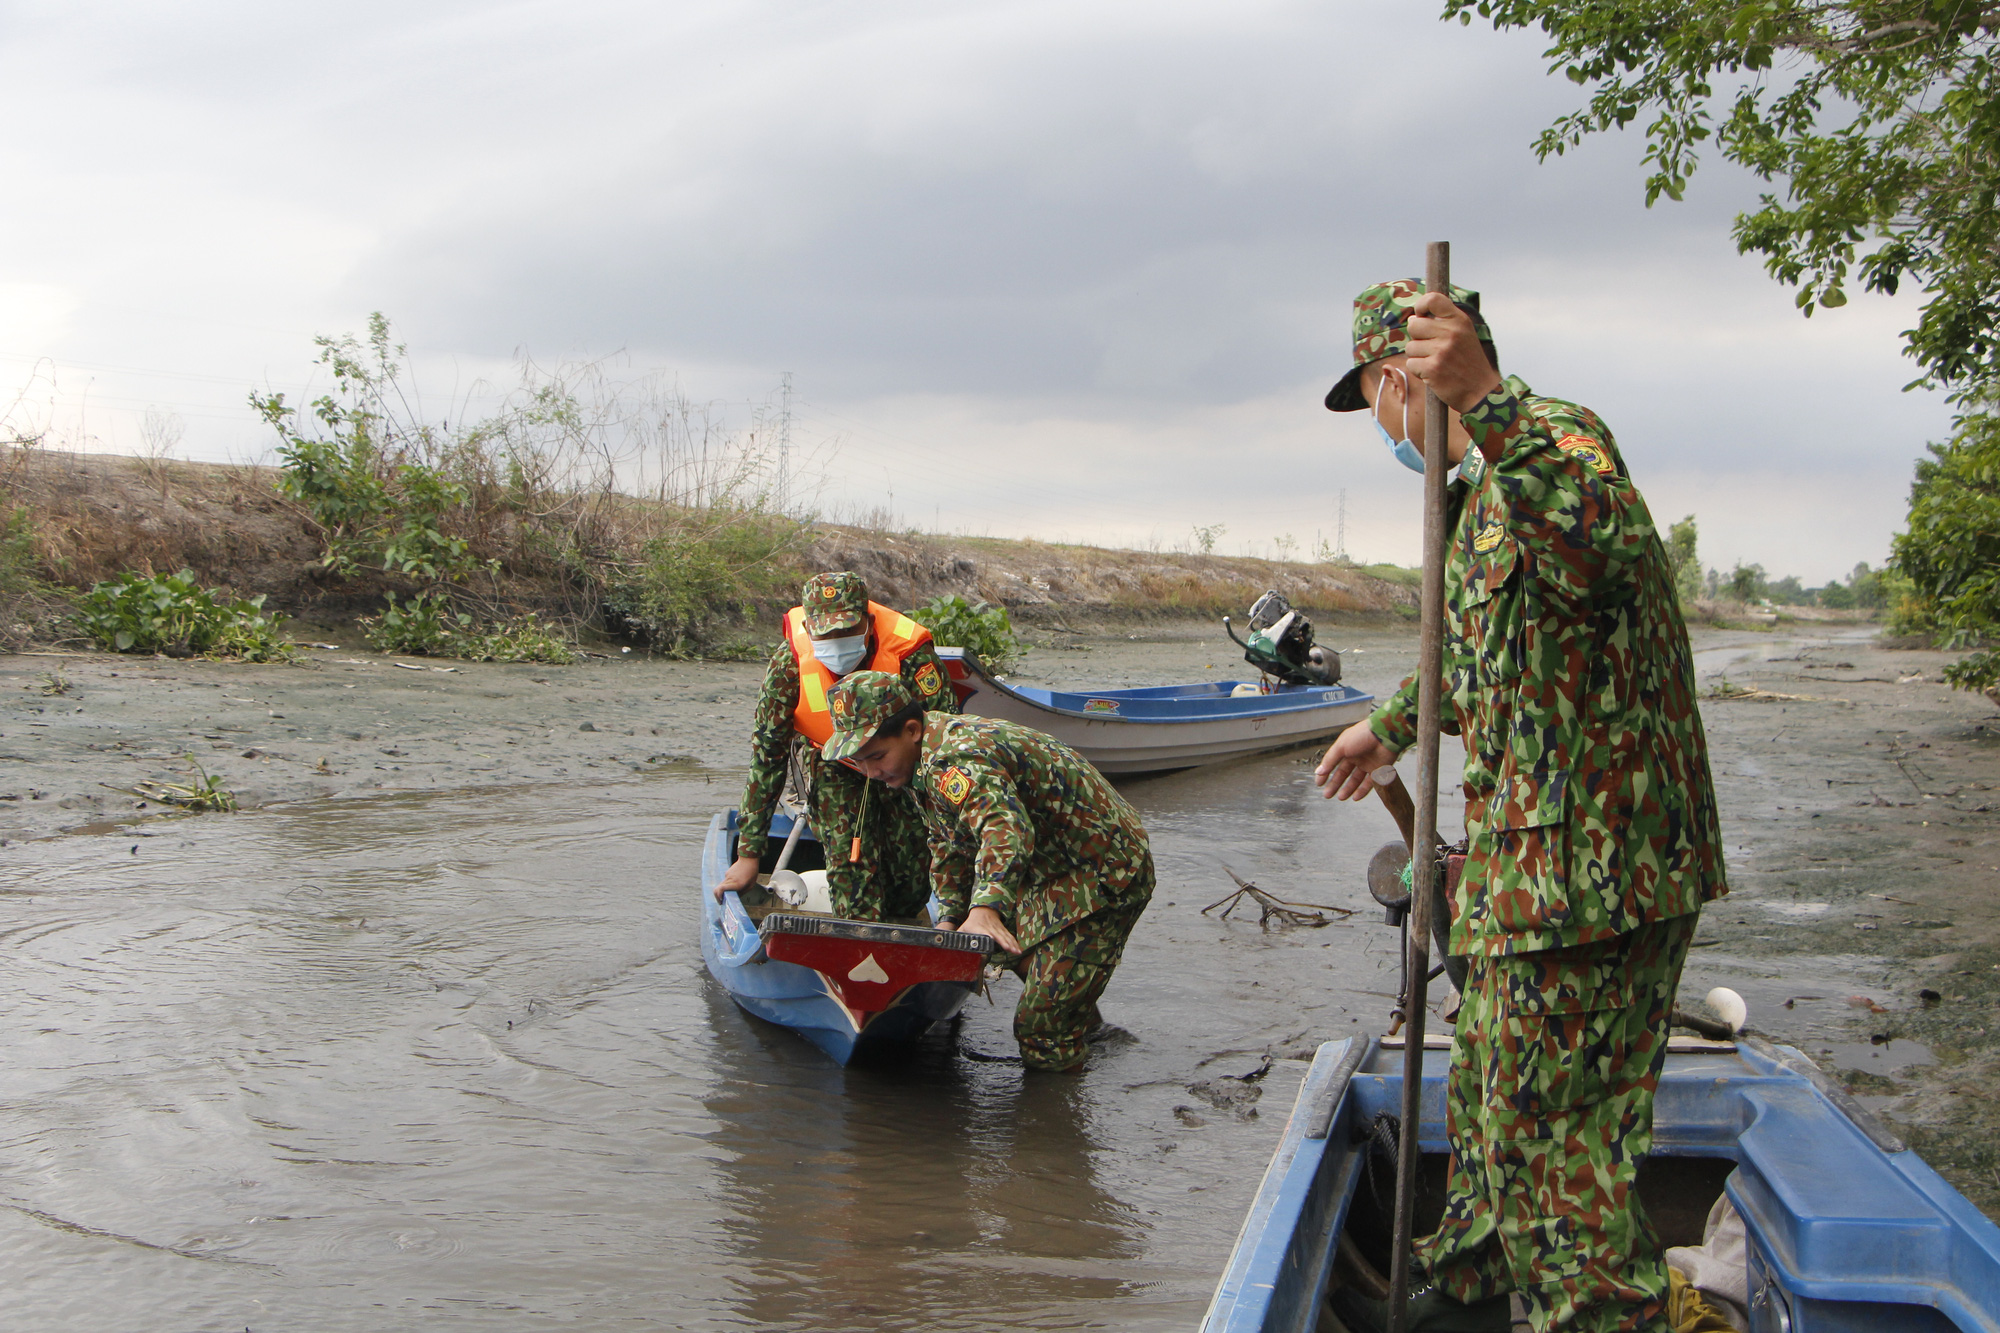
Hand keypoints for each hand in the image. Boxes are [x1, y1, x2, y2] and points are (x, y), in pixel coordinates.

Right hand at [716, 853, 761, 900]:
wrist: (748, 858)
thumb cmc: (752, 872)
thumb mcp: (750, 885)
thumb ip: (742, 892)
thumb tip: (735, 898)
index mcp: (736, 883)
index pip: (721, 889)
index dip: (719, 896)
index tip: (722, 902)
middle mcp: (730, 880)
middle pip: (717, 889)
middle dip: (718, 897)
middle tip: (722, 901)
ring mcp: (727, 876)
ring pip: (720, 886)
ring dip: (723, 891)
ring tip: (731, 892)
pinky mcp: (727, 873)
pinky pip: (725, 881)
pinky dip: (728, 884)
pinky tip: (736, 881)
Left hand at [952, 904, 1022, 954]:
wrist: (983, 910)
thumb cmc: (972, 923)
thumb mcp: (963, 928)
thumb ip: (958, 938)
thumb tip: (949, 948)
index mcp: (979, 929)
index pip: (985, 932)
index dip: (989, 935)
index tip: (992, 939)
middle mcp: (990, 929)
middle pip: (998, 935)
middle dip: (1005, 942)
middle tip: (1010, 950)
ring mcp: (997, 929)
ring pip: (1006, 936)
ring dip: (1012, 944)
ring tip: (1017, 951)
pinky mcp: (1002, 930)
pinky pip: (1009, 936)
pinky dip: (1014, 942)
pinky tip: (1018, 949)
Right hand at [1315, 724, 1398, 801]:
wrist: (1385, 734)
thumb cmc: (1362, 736)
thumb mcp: (1341, 747)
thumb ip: (1330, 760)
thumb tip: (1319, 772)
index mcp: (1346, 749)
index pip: (1333, 764)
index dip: (1325, 774)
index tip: (1319, 784)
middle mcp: (1356, 757)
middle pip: (1343, 773)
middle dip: (1335, 784)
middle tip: (1327, 795)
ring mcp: (1367, 764)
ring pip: (1356, 780)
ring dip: (1348, 789)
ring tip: (1340, 797)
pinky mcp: (1378, 770)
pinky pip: (1369, 783)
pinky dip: (1362, 791)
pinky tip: (1355, 797)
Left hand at [1404, 290, 1502, 414]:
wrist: (1480, 391)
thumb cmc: (1467, 362)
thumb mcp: (1463, 334)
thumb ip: (1442, 323)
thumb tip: (1412, 318)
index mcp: (1459, 320)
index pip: (1433, 299)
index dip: (1421, 306)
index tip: (1421, 315)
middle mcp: (1451, 332)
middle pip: (1413, 325)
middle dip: (1417, 337)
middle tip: (1431, 348)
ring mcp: (1441, 350)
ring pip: (1410, 347)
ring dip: (1418, 357)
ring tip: (1436, 362)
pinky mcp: (1433, 368)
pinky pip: (1411, 364)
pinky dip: (1419, 371)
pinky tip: (1433, 374)